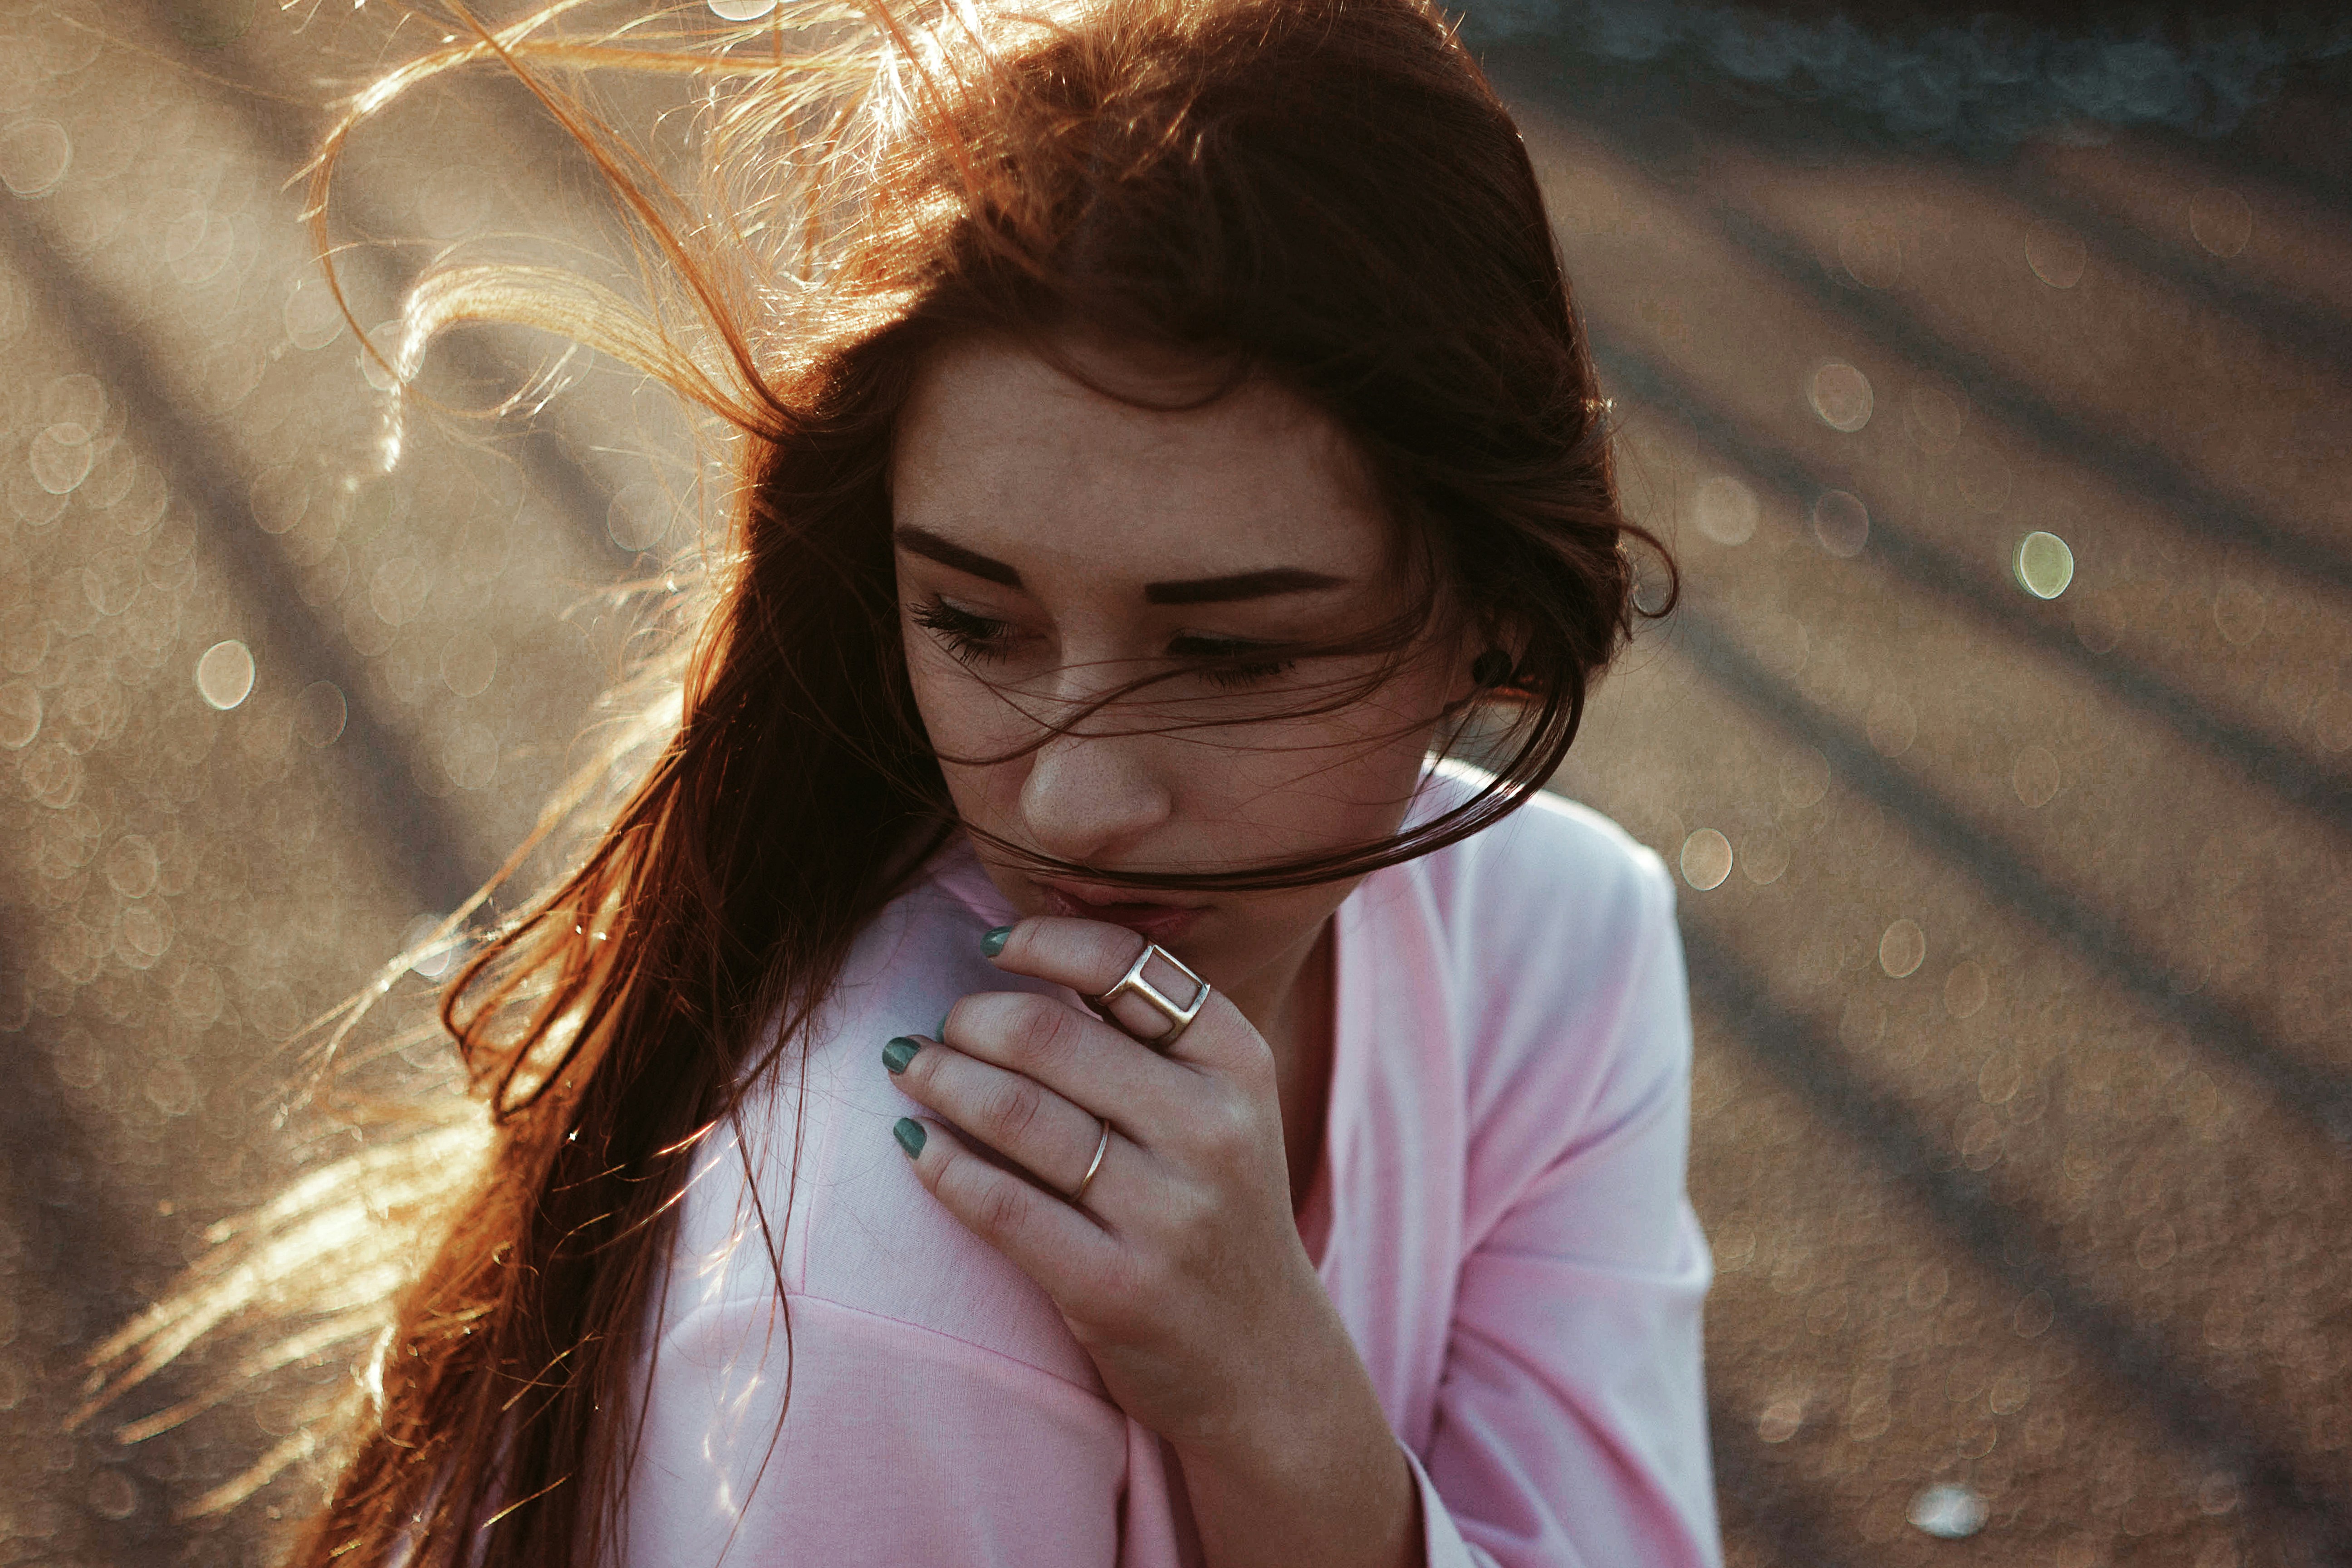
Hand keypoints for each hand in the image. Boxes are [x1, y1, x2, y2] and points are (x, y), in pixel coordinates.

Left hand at [883, 916, 1415, 1566]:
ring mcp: (1167, 1214)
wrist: (1264, 1360)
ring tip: (907, 1066)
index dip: (1042, 941)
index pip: (1126, 962)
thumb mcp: (1222, 1105)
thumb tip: (1019, 946)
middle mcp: (1211, 1130)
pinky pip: (1001, 1206)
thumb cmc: (1217, 1209)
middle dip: (970, 1019)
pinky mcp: (1116, 1288)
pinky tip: (914, 1143)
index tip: (990, 944)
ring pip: (1016, 1114)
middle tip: (939, 1026)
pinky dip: (941, 1164)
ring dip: (940, 1078)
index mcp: (1239, 1063)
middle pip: (1049, 1035)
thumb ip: (1149, 1031)